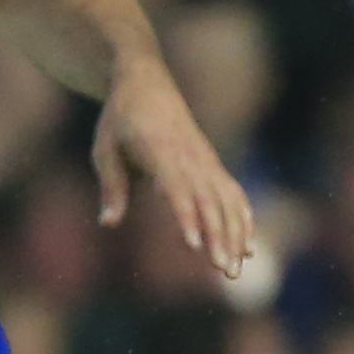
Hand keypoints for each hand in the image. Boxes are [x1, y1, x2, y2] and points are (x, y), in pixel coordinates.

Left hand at [92, 54, 255, 276]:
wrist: (145, 81)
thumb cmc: (120, 118)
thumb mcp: (105, 148)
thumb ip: (111, 186)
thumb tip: (108, 223)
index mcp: (162, 152)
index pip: (179, 191)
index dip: (188, 218)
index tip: (194, 246)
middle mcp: (191, 158)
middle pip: (211, 203)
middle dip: (219, 239)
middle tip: (224, 271)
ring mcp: (206, 161)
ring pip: (227, 203)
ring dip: (234, 237)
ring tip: (235, 271)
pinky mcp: (211, 164)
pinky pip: (234, 194)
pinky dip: (243, 220)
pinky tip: (248, 246)